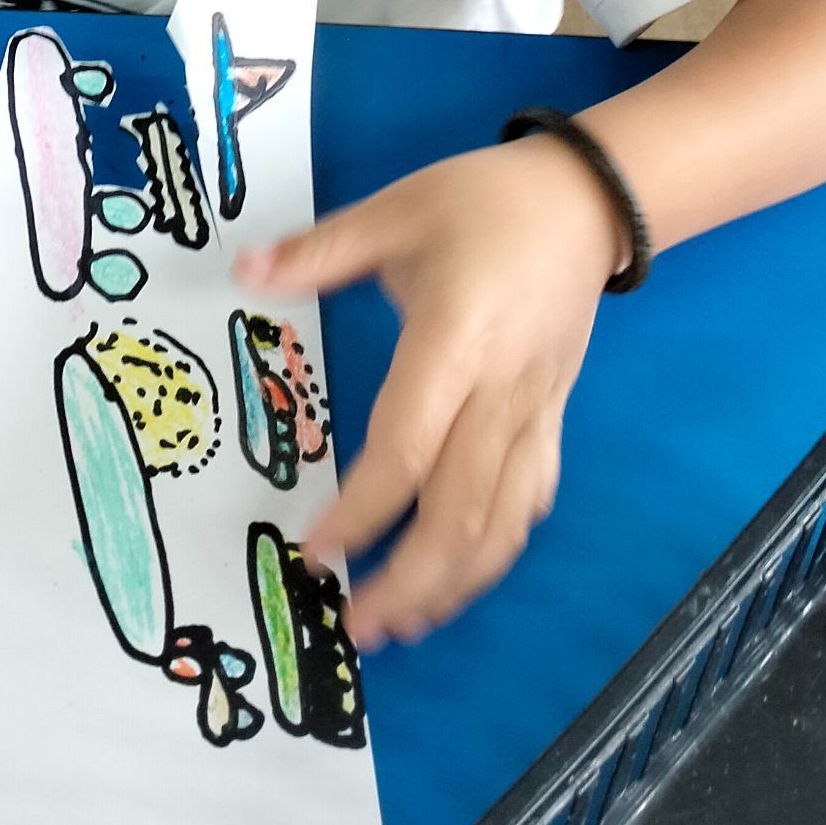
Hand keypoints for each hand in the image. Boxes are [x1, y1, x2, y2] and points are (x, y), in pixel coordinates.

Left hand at [235, 136, 620, 649]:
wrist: (584, 201)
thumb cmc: (484, 202)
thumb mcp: (395, 208)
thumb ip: (318, 248)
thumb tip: (241, 270)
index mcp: (454, 341)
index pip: (407, 449)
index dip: (363, 511)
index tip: (318, 551)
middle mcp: (499, 392)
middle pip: (461, 510)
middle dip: (411, 579)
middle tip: (357, 623)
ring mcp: (533, 413)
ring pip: (503, 520)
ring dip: (455, 582)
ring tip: (403, 621)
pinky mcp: (551, 420)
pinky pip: (528, 499)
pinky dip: (495, 547)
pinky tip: (459, 573)